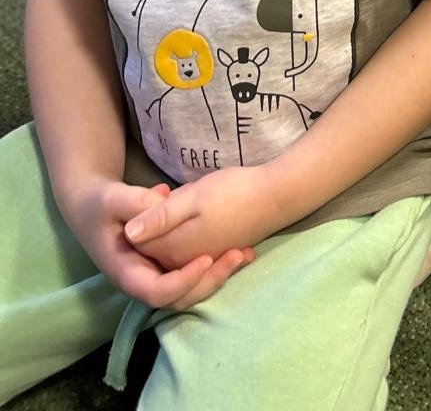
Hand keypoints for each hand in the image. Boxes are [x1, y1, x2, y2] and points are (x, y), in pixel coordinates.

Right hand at [60, 175, 251, 309]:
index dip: (182, 280)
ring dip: (217, 275)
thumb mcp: (112, 198)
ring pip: (189, 289)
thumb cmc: (100, 204)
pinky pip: (191, 274)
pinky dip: (214, 266)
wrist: (91, 209)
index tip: (206, 258)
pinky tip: (241, 250)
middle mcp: (143, 280)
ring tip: (244, 253)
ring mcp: (155, 275)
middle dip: (208, 281)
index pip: (155, 292)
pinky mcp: (166, 266)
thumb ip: (135, 201)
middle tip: (237, 255)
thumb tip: (160, 201)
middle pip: (178, 297)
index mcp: (126, 272)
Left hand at [125, 164, 279, 269]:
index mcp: (173, 250)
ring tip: (188, 199)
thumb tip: (127, 234)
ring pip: (174, 247)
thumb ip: (160, 216)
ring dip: (174, 225)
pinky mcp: (217, 253)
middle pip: (155, 248)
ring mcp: (203, 259)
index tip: (159, 193)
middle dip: (157, 224)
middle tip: (173, 193)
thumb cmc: (234, 193)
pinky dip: (189, 232)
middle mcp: (185, 263)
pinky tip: (200, 211)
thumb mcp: (192, 197)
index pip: (138, 243)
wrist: (276, 197)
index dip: (141, 218)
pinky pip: (192, 249)